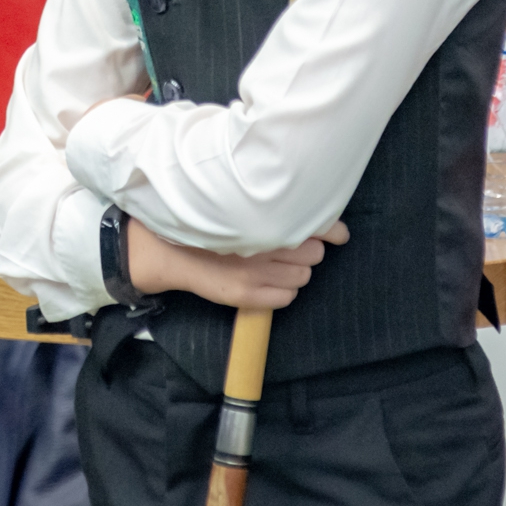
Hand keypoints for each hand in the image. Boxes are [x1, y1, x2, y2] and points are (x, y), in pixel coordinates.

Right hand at [123, 216, 349, 309]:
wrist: (168, 249)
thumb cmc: (208, 223)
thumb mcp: (240, 207)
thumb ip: (277, 208)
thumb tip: (323, 219)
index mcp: (264, 219)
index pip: (316, 226)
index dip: (332, 230)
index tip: (338, 233)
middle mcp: (263, 245)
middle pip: (314, 254)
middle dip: (307, 249)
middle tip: (288, 245)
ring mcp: (255, 273)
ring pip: (303, 277)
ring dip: (295, 270)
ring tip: (274, 264)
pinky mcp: (246, 296)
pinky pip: (287, 298)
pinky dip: (283, 291)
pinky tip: (267, 281)